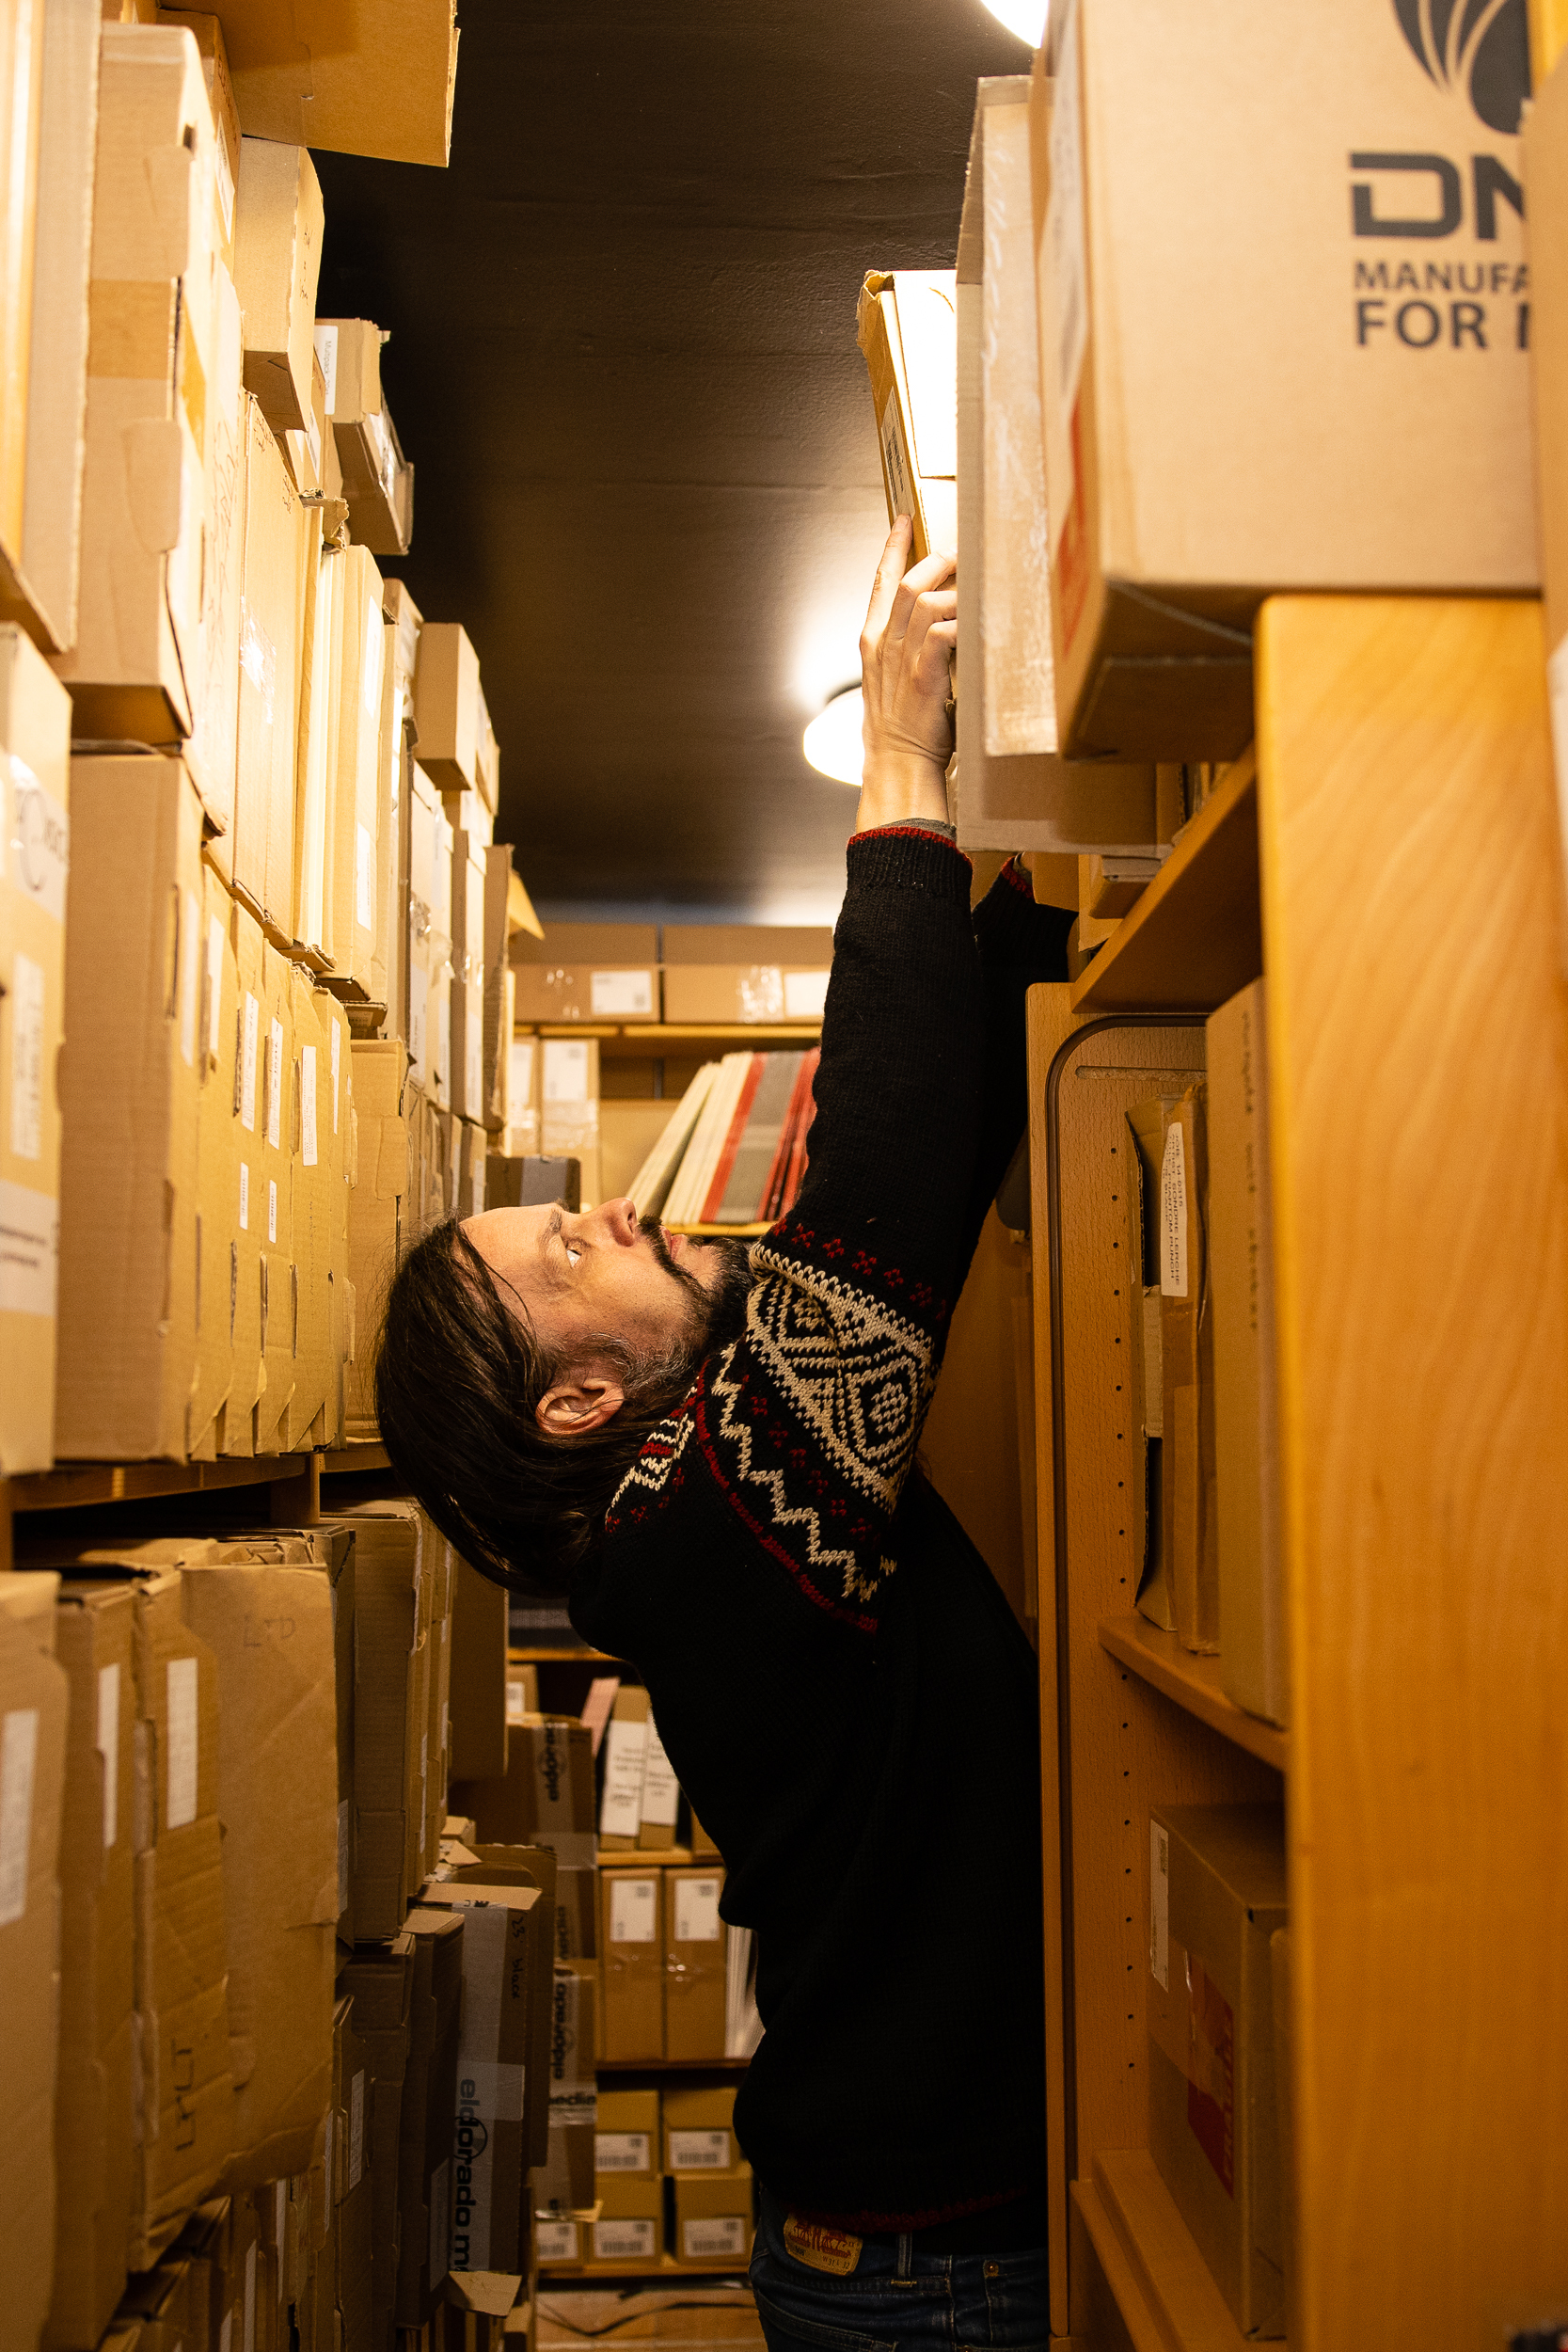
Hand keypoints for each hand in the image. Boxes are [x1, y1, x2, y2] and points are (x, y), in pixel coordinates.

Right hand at [855, 517, 956, 833]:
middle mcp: (884, 645)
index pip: (880, 583)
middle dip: (940, 561)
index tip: (903, 521)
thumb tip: (946, 626)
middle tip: (965, 556)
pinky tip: (977, 627)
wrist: (898, 766)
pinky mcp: (923, 677)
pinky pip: (943, 632)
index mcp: (874, 642)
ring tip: (980, 596)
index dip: (892, 549)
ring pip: (926, 599)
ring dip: (958, 591)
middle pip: (910, 581)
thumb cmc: (903, 729)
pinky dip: (962, 624)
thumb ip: (914, 649)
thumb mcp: (897, 681)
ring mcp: (902, 659)